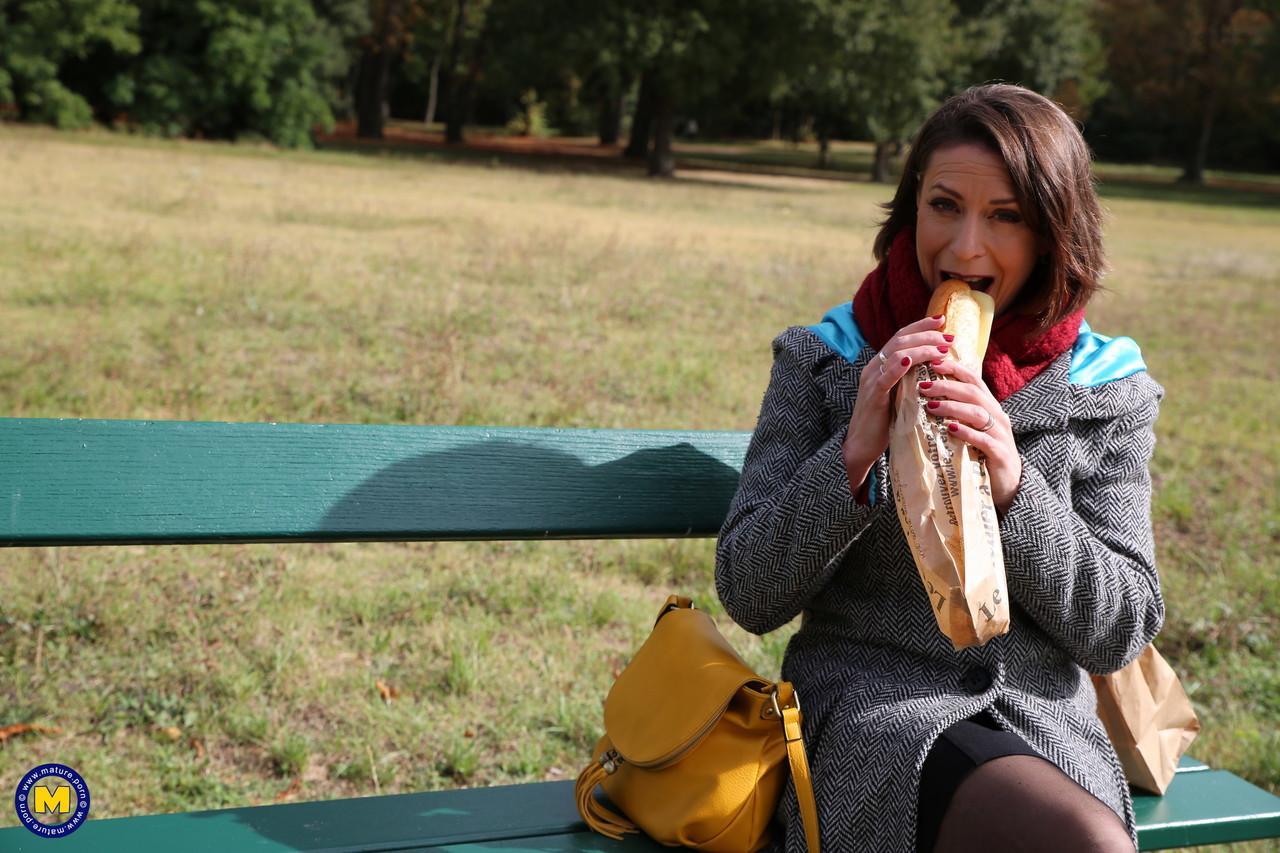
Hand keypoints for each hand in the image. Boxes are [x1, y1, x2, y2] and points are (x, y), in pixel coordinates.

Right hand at [842, 314, 950, 490]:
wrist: (862, 445)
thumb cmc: (885, 422)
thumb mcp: (900, 395)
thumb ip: (912, 380)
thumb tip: (938, 368)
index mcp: (881, 364)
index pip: (901, 336)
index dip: (921, 326)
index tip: (942, 320)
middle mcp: (874, 367)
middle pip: (900, 340)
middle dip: (927, 335)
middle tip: (949, 337)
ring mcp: (872, 380)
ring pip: (896, 354)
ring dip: (921, 349)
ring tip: (941, 349)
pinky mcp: (873, 396)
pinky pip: (885, 377)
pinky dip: (898, 366)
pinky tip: (911, 360)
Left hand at [917, 359, 1021, 513]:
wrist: (1008, 485)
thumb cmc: (982, 454)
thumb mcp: (970, 429)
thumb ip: (955, 413)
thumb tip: (925, 396)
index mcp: (989, 406)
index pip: (973, 380)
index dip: (954, 368)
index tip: (932, 362)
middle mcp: (997, 416)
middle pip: (974, 393)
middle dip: (947, 386)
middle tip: (923, 386)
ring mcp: (1001, 435)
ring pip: (978, 413)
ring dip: (953, 407)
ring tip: (931, 406)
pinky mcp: (1001, 454)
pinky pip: (984, 440)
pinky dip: (967, 433)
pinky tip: (951, 430)